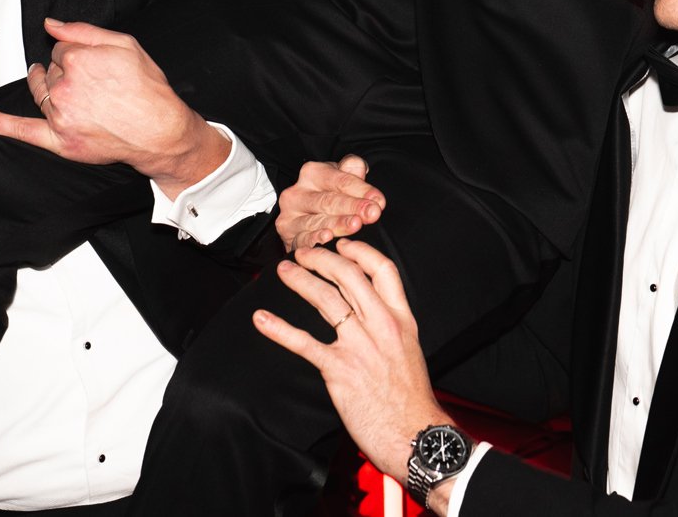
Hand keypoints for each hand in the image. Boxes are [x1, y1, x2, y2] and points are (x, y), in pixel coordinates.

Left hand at [0, 19, 226, 194]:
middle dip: (64, 72)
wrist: (159, 130)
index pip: (61, 50)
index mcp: (78, 58)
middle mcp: (64, 86)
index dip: (76, 54)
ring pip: (40, 93)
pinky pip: (21, 130)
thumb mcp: (125, 44)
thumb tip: (53, 24)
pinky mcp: (58, 140)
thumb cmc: (147, 89)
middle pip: (50, 71)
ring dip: (44, 86)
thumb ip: (84, 31)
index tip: (92, 63)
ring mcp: (58, 114)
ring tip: (60, 88)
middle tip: (91, 82)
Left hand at [253, 241, 450, 498]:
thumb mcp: (410, 351)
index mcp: (401, 320)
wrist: (414, 433)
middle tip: (304, 253)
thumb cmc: (412, 400)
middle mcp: (381, 325)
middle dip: (322, 258)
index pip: (382, 270)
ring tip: (283, 271)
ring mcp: (359, 345)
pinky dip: (279, 329)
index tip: (342, 244)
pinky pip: (304, 342)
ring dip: (300, 280)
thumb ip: (390, 330)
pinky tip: (262, 319)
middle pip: (348, 275)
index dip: (359, 251)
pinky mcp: (339, 368)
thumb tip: (369, 317)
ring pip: (325, 298)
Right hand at [277, 155, 384, 252]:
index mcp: (312, 173)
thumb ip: (351, 172)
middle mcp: (297, 193)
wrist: (304, 218)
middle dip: (353, 207)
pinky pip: (302, 239)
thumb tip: (359, 166)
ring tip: (356, 225)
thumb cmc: (329, 195)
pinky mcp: (287, 236)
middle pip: (329, 201)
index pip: (340, 181)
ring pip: (317, 221)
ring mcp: (290, 215)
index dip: (361, 190)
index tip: (378, 201)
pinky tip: (328, 238)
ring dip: (338, 224)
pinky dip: (315, 239)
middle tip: (372, 213)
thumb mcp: (340, 180)